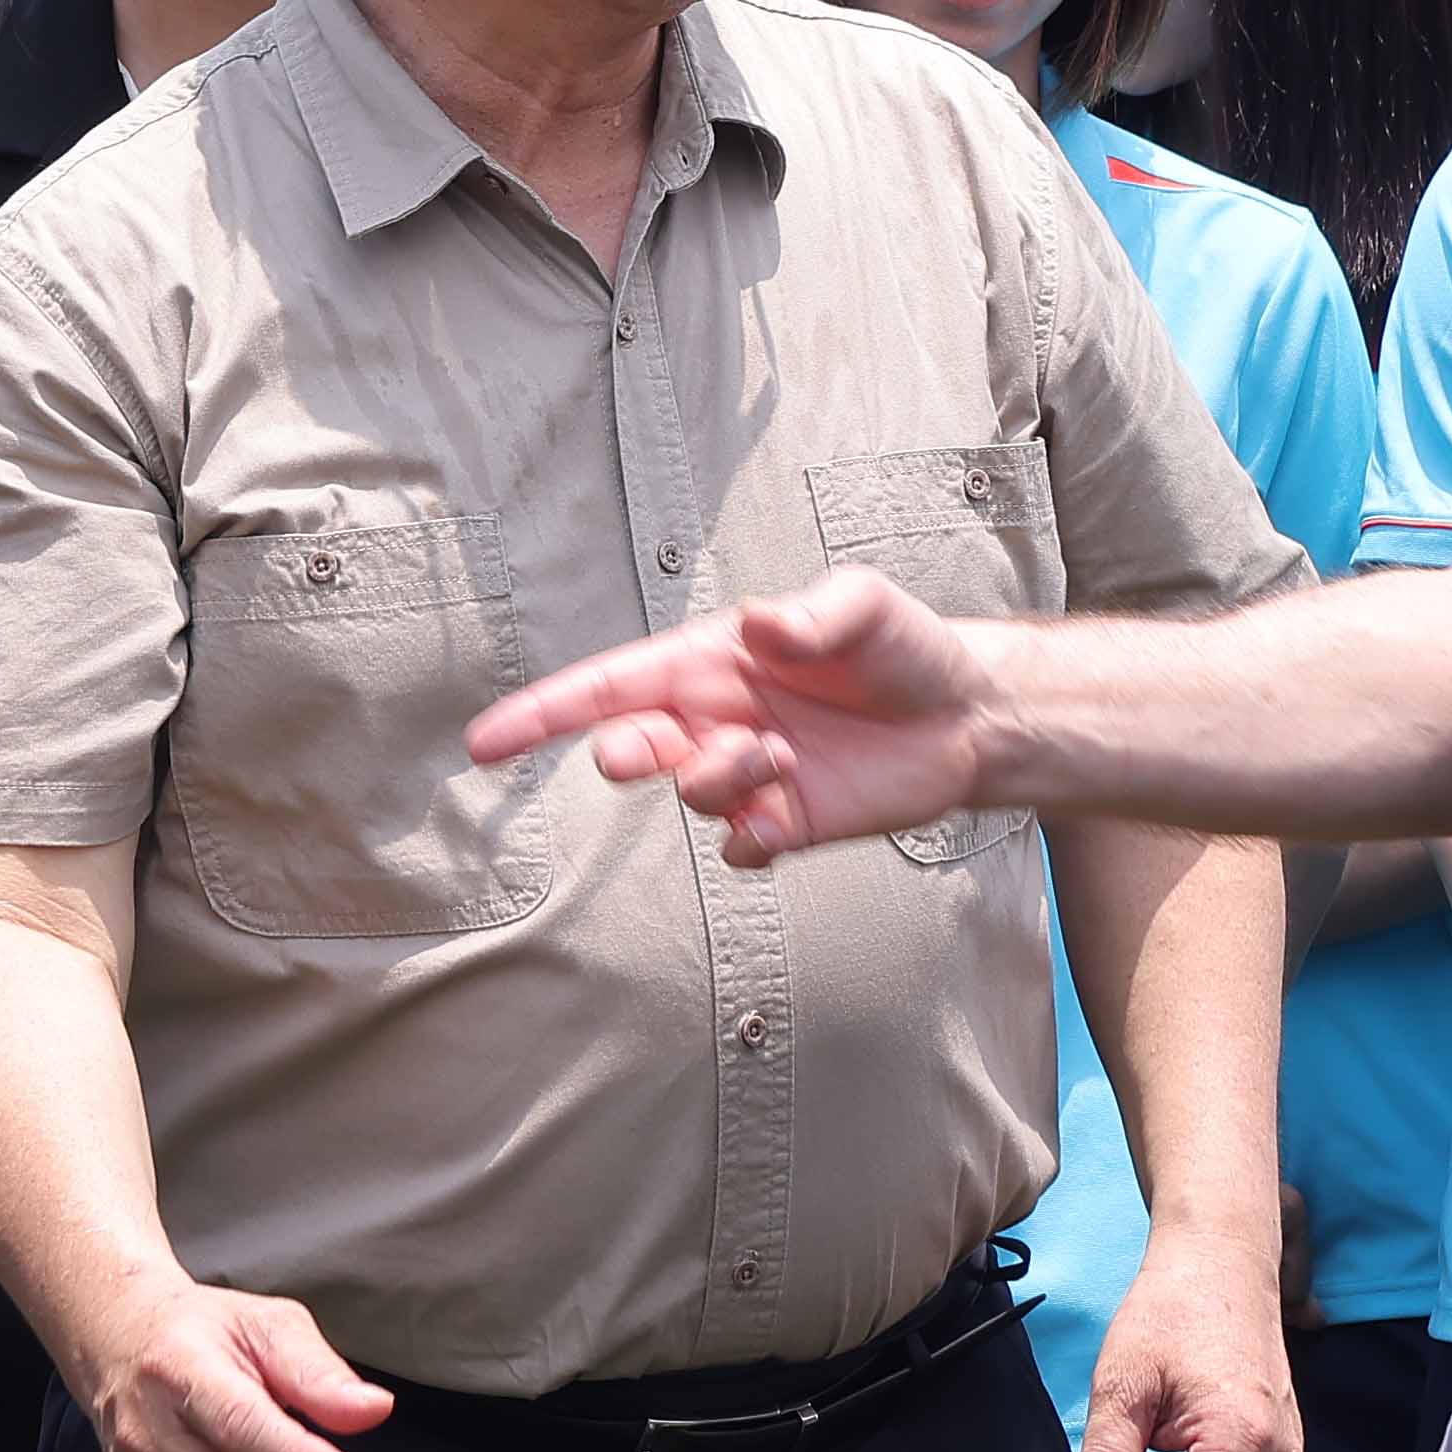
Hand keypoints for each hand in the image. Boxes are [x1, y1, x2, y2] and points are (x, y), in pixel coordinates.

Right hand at [470, 571, 996, 861]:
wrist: (966, 716)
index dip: (542, 714)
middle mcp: (715, 719)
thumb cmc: (903, 647)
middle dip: (623, 754)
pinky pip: (739, 846)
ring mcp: (748, 774)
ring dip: (719, 781)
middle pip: (629, 747)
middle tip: (643, 752)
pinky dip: (753, 837)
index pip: (607, 687)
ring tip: (780, 757)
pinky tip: (789, 812)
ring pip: (690, 796)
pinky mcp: (786, 821)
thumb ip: (808, 614)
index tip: (484, 741)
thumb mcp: (861, 604)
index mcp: (709, 662)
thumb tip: (756, 625)